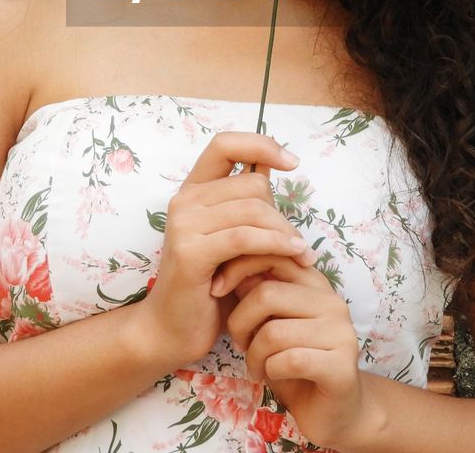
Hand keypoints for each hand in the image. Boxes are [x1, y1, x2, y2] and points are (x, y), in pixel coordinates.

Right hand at [140, 131, 307, 369]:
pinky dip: (275, 245)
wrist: (172, 330)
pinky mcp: (191, 252)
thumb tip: (275, 164)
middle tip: (295, 242)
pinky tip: (294, 255)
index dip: (260, 144)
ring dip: (285, 234)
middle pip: (252, 184)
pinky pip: (245, 238)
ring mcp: (184, 224)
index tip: (292, 162)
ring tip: (301, 254)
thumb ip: (247, 204)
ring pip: (253, 210)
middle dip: (282, 213)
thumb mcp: (233, 238)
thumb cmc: (209, 286)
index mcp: (193, 191)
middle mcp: (184, 201)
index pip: (224, 144)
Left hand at [212, 253, 365, 449]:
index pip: (274, 256)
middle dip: (240, 322)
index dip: (239, 268)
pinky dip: (270, 370)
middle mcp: (332, 302)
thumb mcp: (269, 321)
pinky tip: (272, 376)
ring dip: (254, 354)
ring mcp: (341, 333)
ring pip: (273, 332)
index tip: (217, 289)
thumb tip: (227, 262)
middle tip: (240, 343)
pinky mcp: (341, 366)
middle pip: (267, 295)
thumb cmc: (293, 363)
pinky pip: (289, 360)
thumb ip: (257, 293)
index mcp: (316, 285)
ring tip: (257, 366)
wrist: (330, 411)